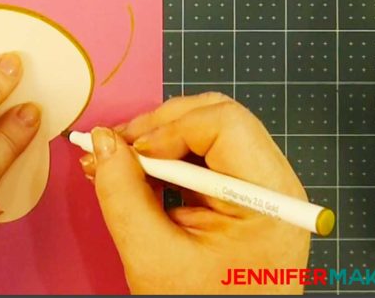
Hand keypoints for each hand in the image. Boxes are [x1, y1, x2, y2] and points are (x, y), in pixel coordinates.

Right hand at [81, 93, 308, 293]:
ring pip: (207, 132)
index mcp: (267, 196)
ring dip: (157, 141)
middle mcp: (272, 182)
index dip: (170, 128)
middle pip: (216, 118)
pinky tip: (135, 175)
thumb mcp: (153, 256)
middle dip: (158, 127)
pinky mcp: (242, 194)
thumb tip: (102, 142)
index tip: (130, 152)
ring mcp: (260, 187)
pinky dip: (165, 160)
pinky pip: (203, 157)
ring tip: (115, 161)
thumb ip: (123, 194)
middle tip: (115, 147)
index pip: (224, 123)